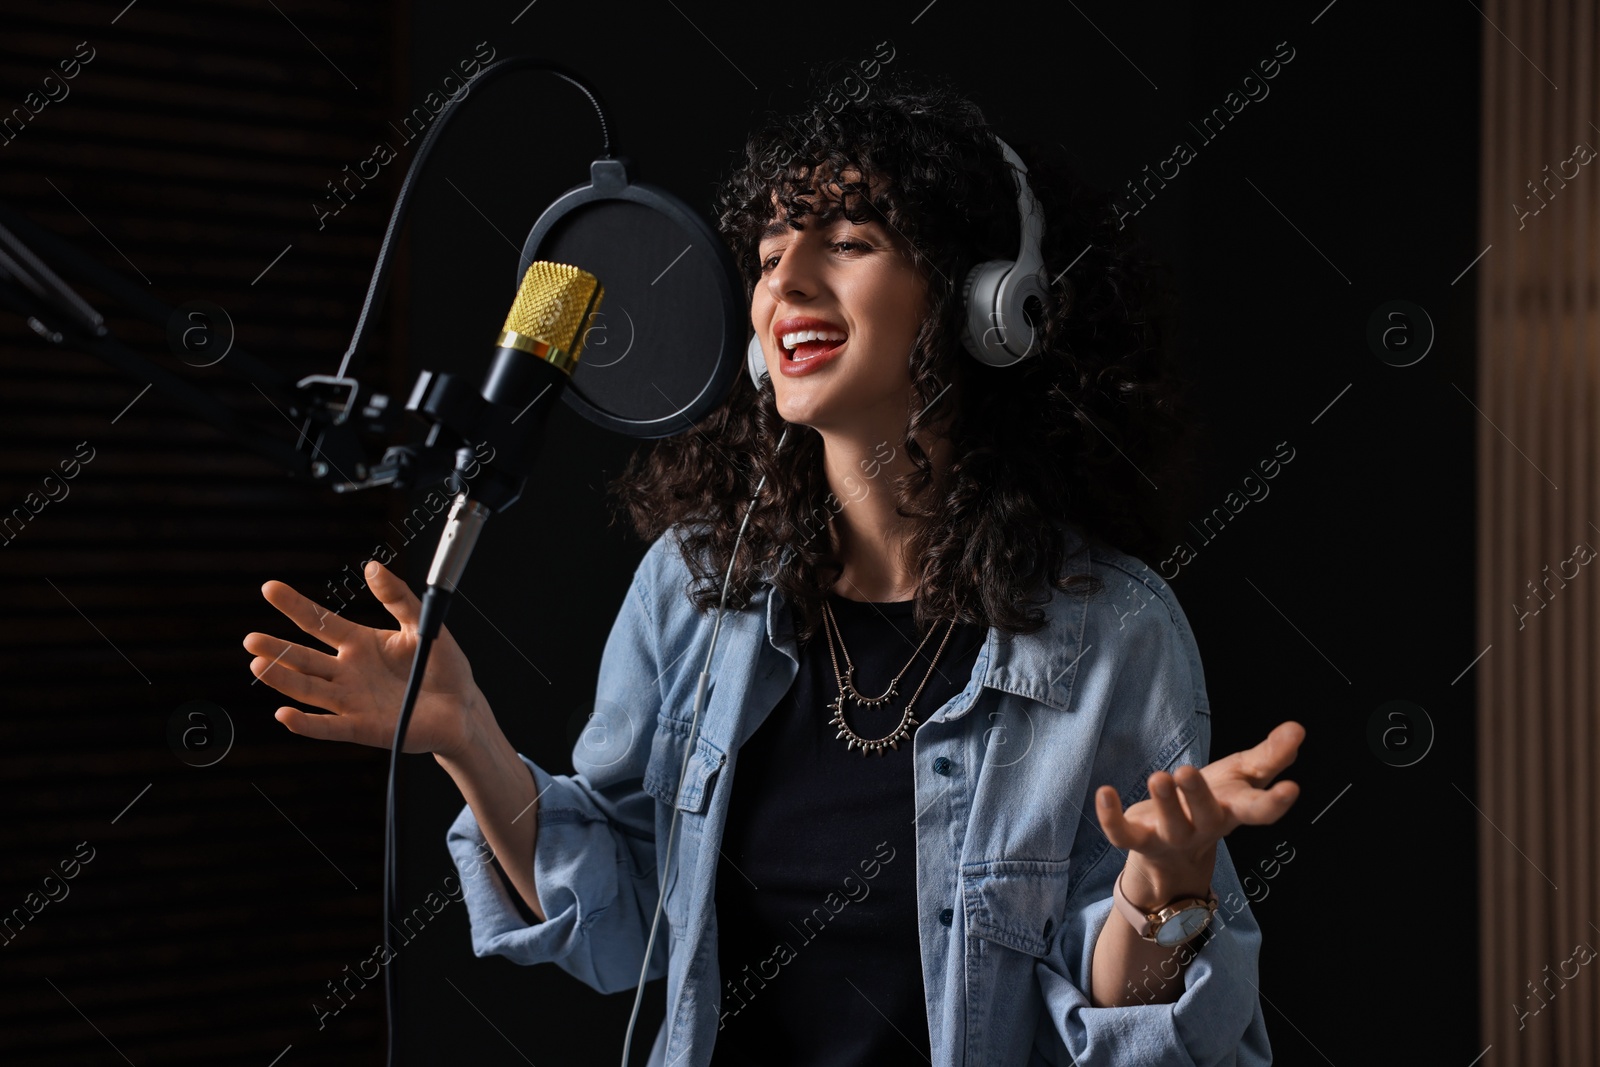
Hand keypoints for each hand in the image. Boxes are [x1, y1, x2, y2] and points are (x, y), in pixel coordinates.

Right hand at [243, 560, 482, 758]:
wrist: (462, 708)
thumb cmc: (442, 666)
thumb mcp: (423, 625)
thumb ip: (398, 597)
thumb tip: (372, 566)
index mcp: (359, 643)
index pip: (319, 622)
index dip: (295, 605)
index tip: (270, 588)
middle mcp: (347, 672)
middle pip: (304, 658)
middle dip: (277, 648)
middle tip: (250, 639)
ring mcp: (352, 701)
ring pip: (309, 690)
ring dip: (283, 679)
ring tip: (258, 665)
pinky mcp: (363, 728)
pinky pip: (330, 726)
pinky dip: (307, 723)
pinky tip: (285, 715)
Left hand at [1094, 721, 1304, 899]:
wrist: (1175, 855)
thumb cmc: (1213, 803)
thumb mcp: (1242, 777)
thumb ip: (1270, 755)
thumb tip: (1298, 729)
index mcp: (1232, 810)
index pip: (1259, 811)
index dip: (1276, 803)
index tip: (1291, 788)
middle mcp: (1204, 827)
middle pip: (1206, 816)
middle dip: (1197, 796)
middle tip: (1185, 771)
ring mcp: (1172, 837)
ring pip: (1169, 825)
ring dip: (1162, 803)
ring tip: (1158, 777)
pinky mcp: (1141, 841)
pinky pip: (1123, 835)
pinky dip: (1111, 817)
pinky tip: (1104, 793)